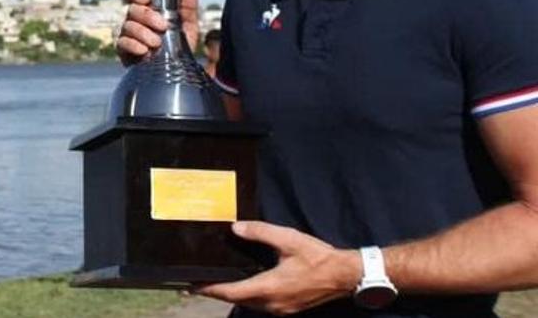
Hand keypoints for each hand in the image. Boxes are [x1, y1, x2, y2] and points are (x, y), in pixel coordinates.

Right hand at [115, 0, 199, 65]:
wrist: (177, 72)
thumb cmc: (180, 46)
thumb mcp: (189, 25)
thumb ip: (189, 5)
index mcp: (148, 10)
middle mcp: (135, 20)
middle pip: (131, 9)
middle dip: (147, 16)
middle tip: (162, 26)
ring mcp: (128, 35)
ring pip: (127, 26)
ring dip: (143, 33)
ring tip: (157, 44)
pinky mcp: (123, 51)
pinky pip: (121, 43)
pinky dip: (133, 45)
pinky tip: (144, 52)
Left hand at [195, 221, 361, 314]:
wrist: (346, 276)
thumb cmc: (318, 258)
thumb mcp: (288, 239)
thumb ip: (261, 232)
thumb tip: (236, 228)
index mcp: (269, 287)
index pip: (231, 292)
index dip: (209, 289)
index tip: (191, 286)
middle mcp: (272, 303)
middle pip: (237, 300)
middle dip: (217, 292)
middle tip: (198, 284)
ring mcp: (281, 309)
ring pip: (249, 304)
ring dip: (232, 295)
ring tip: (216, 284)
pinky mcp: (288, 308)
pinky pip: (261, 304)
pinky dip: (248, 295)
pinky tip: (244, 286)